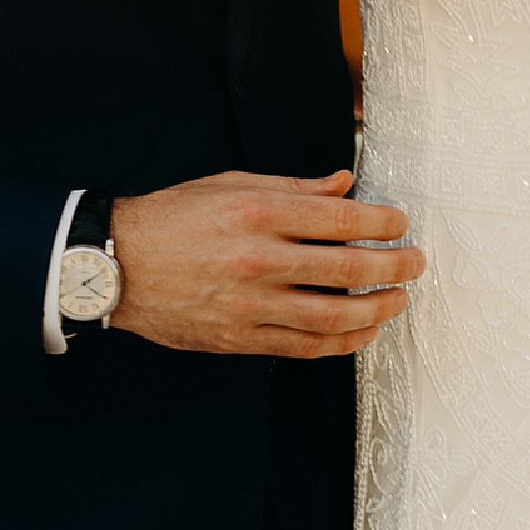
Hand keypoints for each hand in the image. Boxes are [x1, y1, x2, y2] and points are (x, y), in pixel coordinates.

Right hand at [110, 170, 424, 357]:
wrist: (114, 265)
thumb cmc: (170, 218)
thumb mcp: (229, 183)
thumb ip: (293, 187)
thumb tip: (344, 184)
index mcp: (257, 213)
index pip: (341, 221)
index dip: (383, 225)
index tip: (402, 224)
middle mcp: (258, 260)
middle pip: (348, 271)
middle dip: (394, 268)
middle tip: (415, 263)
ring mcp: (250, 305)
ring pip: (334, 317)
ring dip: (377, 311)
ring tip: (398, 300)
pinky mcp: (239, 338)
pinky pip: (305, 346)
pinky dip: (342, 342)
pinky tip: (362, 332)